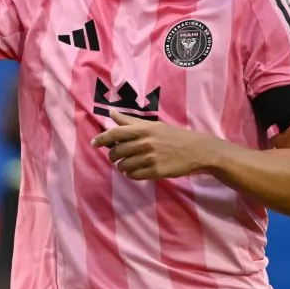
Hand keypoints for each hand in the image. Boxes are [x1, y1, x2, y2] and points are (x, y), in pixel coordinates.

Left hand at [91, 111, 215, 180]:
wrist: (196, 150)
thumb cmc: (172, 135)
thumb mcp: (152, 125)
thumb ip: (130, 121)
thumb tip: (111, 113)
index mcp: (143, 130)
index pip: (115, 133)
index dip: (101, 139)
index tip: (93, 144)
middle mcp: (145, 143)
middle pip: (117, 152)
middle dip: (112, 156)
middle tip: (114, 157)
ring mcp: (150, 158)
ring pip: (124, 165)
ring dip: (121, 166)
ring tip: (125, 165)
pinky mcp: (156, 171)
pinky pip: (134, 176)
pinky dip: (130, 175)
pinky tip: (134, 171)